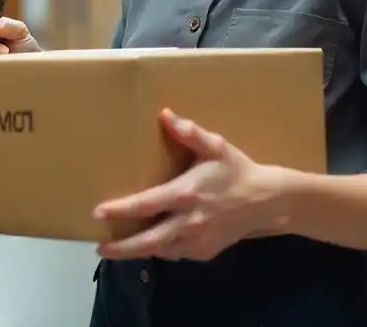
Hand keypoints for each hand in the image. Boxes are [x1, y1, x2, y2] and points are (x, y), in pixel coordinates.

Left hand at [93, 109, 291, 261]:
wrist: (268, 201)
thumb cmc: (236, 171)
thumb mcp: (216, 147)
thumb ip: (190, 132)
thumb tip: (165, 114)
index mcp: (186, 194)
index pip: (146, 205)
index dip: (120, 210)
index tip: (98, 213)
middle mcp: (189, 222)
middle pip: (148, 241)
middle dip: (122, 247)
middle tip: (99, 248)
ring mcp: (198, 241)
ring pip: (160, 251)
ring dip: (138, 251)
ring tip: (117, 249)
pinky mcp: (206, 252)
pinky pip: (176, 253)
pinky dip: (161, 250)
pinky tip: (151, 244)